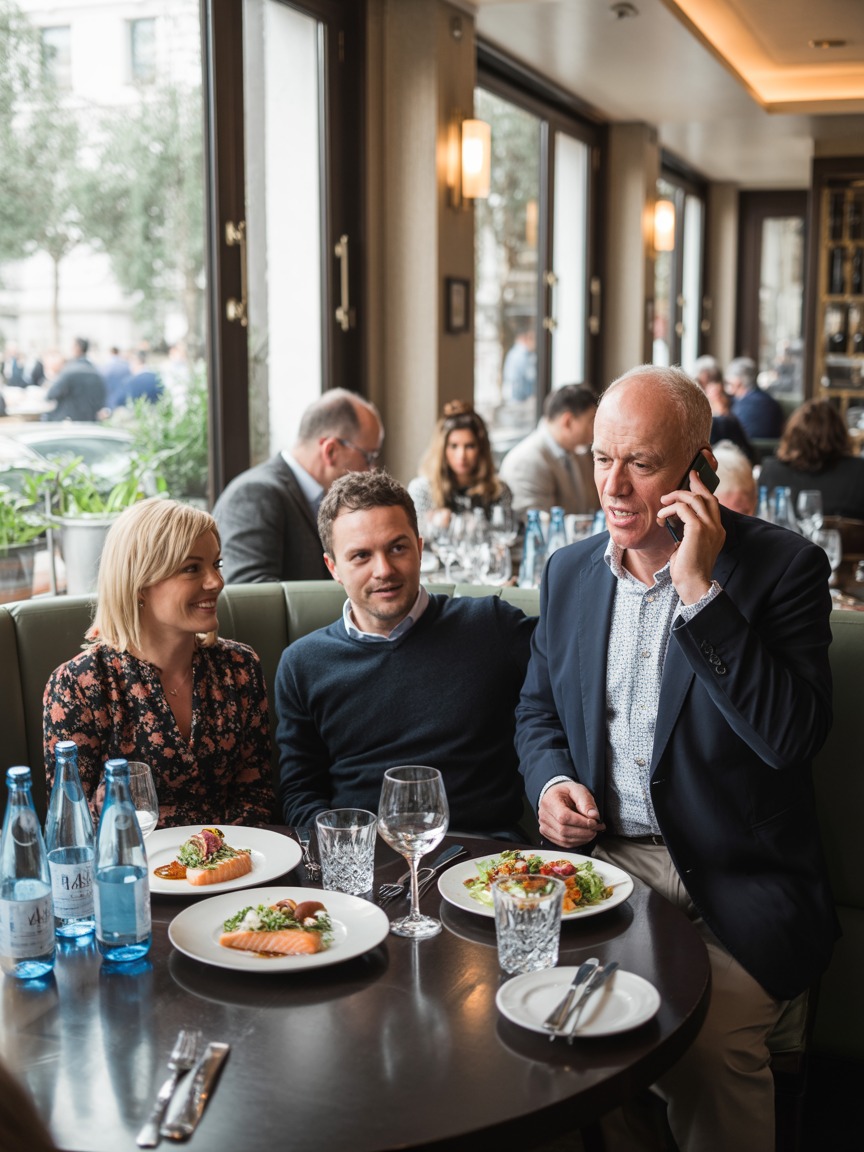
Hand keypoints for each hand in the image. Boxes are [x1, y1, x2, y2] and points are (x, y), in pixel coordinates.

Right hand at [537, 781, 605, 847]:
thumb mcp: (578, 790)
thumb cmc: (565, 792)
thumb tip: (594, 816)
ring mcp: (544, 826)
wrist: (554, 795)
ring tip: (592, 832)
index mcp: (550, 801)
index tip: (594, 822)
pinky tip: (584, 836)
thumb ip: (586, 802)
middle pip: (564, 830)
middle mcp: (544, 815)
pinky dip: (576, 842)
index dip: (581, 823)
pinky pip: (563, 843)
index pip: (564, 817)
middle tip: (597, 828)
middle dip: (584, 832)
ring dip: (582, 838)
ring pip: (564, 839)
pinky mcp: (547, 834)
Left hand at [657, 466, 725, 604]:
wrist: (692, 583)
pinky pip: (682, 509)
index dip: (703, 489)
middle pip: (707, 496)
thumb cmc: (687, 569)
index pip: (712, 504)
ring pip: (694, 499)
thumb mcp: (689, 546)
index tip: (694, 479)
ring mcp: (709, 527)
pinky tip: (661, 517)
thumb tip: (675, 519)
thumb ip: (688, 532)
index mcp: (717, 531)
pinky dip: (669, 510)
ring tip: (663, 503)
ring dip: (676, 498)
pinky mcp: (698, 529)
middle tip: (686, 476)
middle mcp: (717, 527)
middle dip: (695, 484)